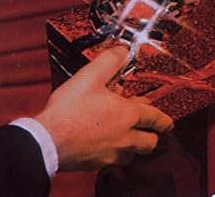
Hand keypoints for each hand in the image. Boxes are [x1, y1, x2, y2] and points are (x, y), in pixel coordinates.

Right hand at [35, 47, 172, 170]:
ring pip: (132, 154)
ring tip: (128, 134)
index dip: (164, 120)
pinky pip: (113, 161)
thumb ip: (110, 60)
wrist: (46, 141)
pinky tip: (105, 142)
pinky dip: (115, 153)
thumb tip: (123, 51)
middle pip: (149, 143)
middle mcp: (124, 138)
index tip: (169, 122)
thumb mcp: (91, 75)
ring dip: (134, 145)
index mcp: (128, 116)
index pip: (155, 119)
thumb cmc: (70, 109)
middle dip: (153, 135)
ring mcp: (110, 154)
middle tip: (149, 128)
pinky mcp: (95, 164)